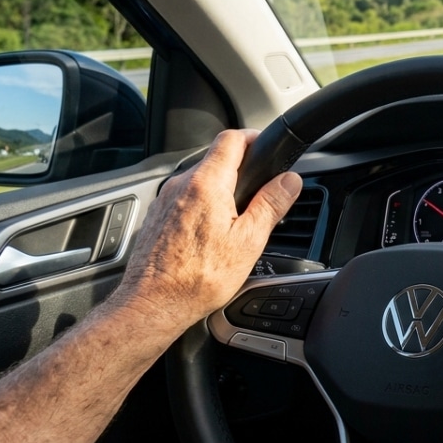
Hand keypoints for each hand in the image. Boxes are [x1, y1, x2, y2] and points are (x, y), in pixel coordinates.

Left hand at [111, 130, 300, 332]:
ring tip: (236, 220)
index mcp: (207, 184)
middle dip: (240, 170)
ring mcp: (165, 200)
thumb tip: (290, 181)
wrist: (153, 304)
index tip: (265, 146)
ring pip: (199, 182)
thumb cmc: (198, 278)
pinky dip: (201, 207)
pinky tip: (210, 235)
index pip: (231, 139)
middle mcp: (180, 185)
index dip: (252, 137)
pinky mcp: (157, 217)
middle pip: (215, 160)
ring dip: (220, 191)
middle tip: (259, 192)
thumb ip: (271, 204)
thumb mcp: (249, 241)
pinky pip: (184, 200)